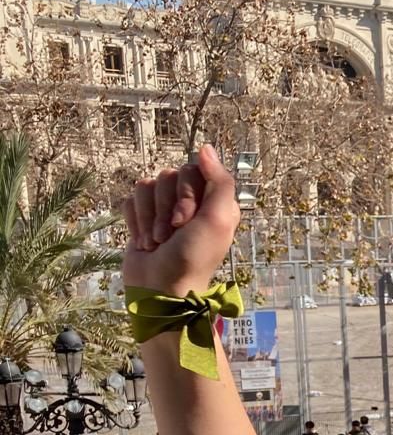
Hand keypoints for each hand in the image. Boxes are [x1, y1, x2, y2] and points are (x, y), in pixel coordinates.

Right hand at [119, 146, 240, 293]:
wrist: (159, 286)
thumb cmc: (193, 257)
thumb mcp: (217, 220)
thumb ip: (220, 181)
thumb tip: (206, 148)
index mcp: (214, 201)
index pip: (193, 170)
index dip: (185, 193)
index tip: (187, 220)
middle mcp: (191, 201)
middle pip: (168, 176)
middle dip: (166, 208)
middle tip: (172, 233)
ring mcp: (165, 208)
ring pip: (147, 186)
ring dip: (149, 218)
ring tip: (157, 242)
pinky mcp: (142, 217)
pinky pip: (130, 200)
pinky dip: (135, 222)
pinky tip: (144, 242)